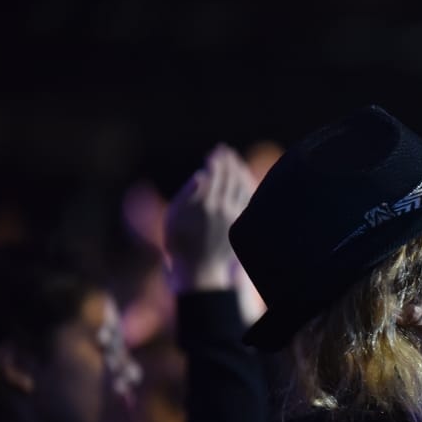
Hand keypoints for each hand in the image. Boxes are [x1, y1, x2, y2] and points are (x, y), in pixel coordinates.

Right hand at [164, 145, 252, 292]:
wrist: (199, 270)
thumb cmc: (179, 243)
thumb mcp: (173, 218)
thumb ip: (187, 194)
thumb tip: (202, 175)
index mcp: (205, 205)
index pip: (216, 175)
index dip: (216, 162)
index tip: (214, 154)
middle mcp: (223, 209)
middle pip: (231, 178)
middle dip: (229, 162)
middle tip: (225, 151)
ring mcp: (235, 218)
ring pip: (243, 188)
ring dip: (240, 171)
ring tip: (235, 161)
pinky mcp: (241, 226)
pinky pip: (248, 201)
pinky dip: (247, 187)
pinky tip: (244, 180)